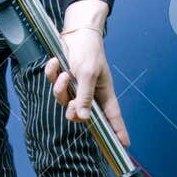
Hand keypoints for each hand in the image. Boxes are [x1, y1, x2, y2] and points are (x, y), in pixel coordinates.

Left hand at [44, 3, 128, 145]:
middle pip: (79, 115)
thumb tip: (84, 119)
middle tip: (72, 102)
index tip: (123, 146)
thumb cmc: (88, 51)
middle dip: (72, 110)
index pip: (112, 117)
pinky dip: (52, 73)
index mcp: (103, 93)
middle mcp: (89, 93)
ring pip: (63, 101)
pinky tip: (55, 62)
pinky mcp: (63, 79)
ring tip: (64, 73)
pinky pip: (53, 85)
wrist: (75, 31)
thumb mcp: (88, 74)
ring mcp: (75, 87)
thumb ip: (85, 97)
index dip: (118, 131)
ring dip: (60, 88)